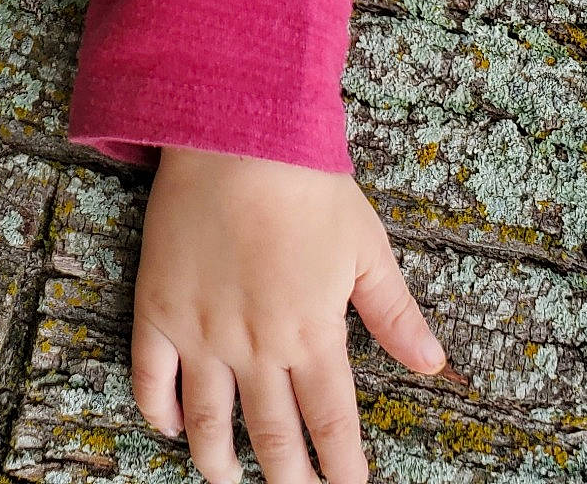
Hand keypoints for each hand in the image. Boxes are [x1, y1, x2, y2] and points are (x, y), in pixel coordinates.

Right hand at [130, 146, 448, 483]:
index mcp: (313, 335)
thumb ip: (395, 314)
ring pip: (207, 423)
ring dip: (219, 461)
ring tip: (228, 478)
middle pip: (273, 439)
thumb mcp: (366, 248)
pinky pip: (152, 378)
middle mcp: (256, 347)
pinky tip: (169, 428)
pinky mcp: (160, 309)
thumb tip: (435, 364)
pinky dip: (159, 412)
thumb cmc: (307, 184)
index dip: (342, 471)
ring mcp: (203, 332)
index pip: (331, 425)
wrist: (236, 136)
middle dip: (289, 481)